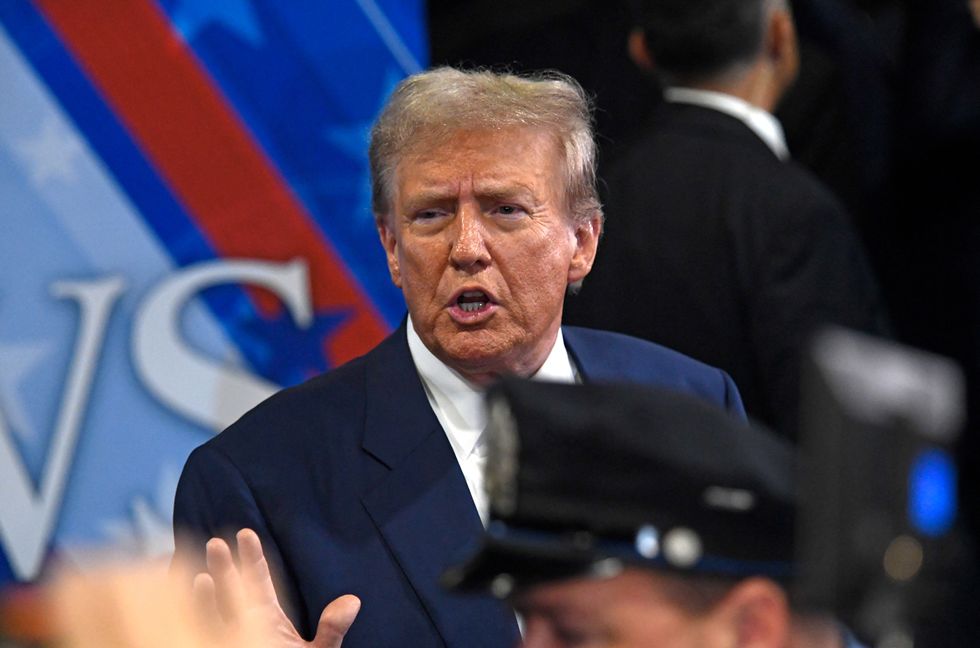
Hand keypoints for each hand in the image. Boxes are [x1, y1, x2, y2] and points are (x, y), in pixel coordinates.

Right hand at [195, 528, 360, 647]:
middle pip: (232, 591)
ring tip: (202, 577)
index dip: (252, 558)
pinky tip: (196, 609)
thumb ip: (332, 630)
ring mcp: (229, 641)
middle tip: (217, 542)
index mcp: (268, 619)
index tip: (245, 533)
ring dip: (206, 596)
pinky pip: (204, 637)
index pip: (258, 582)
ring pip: (213, 614)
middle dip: (224, 568)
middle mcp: (244, 627)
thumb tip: (353, 601)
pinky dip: (199, 622)